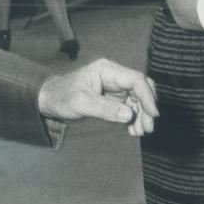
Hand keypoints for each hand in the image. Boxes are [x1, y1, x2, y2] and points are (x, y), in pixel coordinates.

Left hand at [38, 58, 159, 135]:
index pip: (135, 79)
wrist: (50, 99)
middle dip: (146, 107)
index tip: (152, 113)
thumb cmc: (63, 97)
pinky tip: (132, 130)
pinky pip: (130, 106)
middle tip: (148, 127)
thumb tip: (129, 115)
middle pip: (141, 88)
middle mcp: (114, 76)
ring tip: (139, 132)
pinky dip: (133, 118)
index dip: (147, 95)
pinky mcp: (114, 97)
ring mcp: (115, 86)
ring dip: (141, 115)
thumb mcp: (81, 104)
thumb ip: (105, 109)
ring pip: (138, 98)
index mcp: (107, 70)